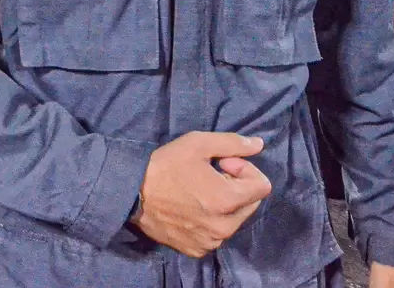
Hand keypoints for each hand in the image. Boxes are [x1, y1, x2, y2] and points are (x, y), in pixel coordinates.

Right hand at [133, 132, 271, 257]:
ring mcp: (211, 242)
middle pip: (251, 203)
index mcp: (228, 200)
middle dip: (236, 186)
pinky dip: (211, 220)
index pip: (262, 186)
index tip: (223, 163)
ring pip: (234, 220)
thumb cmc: (165, 165)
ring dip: (225, 204)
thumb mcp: (197, 143)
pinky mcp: (197, 249)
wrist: (130, 193)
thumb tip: (259, 145)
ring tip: (198, 192)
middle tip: (211, 175)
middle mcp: (224, 227)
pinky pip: (217, 234)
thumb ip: (233, 143)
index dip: (245, 169)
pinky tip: (191, 208)